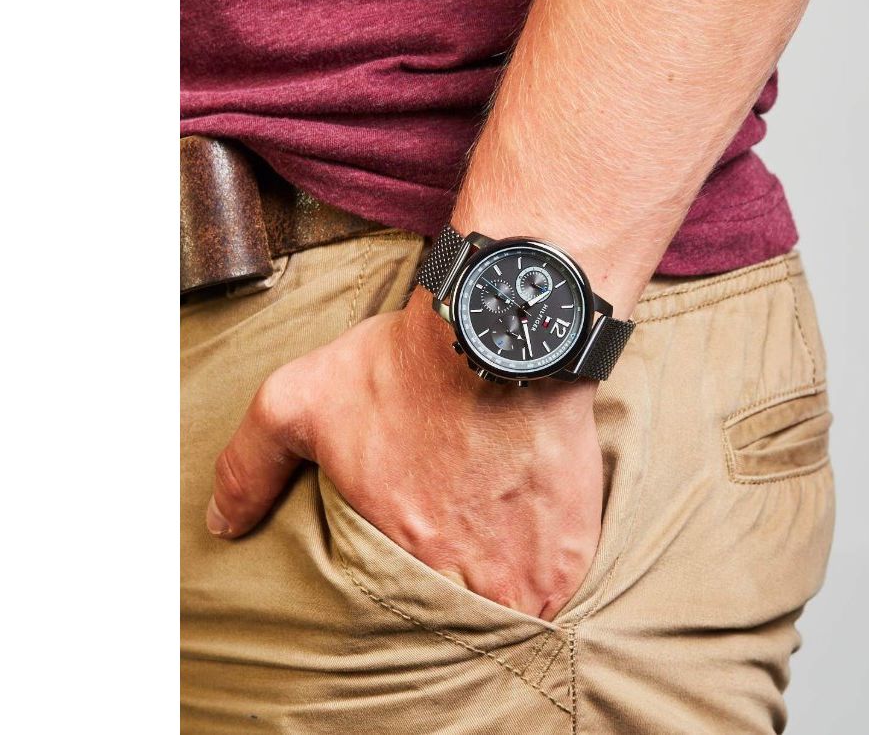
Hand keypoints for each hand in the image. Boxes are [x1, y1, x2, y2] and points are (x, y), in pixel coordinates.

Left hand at [205, 289, 603, 620]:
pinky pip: (557, 587)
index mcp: (400, 552)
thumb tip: (221, 523)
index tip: (407, 556)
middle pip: (455, 612)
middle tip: (451, 548)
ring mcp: (528, 568)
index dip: (400, 585)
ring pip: (508, 608)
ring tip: (490, 539)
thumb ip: (250, 465)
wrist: (504, 330)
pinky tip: (527, 526)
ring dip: (499, 586)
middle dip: (450, 589)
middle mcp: (467, 576)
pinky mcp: (572, 547)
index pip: (394, 610)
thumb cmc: (406, 366)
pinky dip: (543, 568)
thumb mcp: (300, 399)